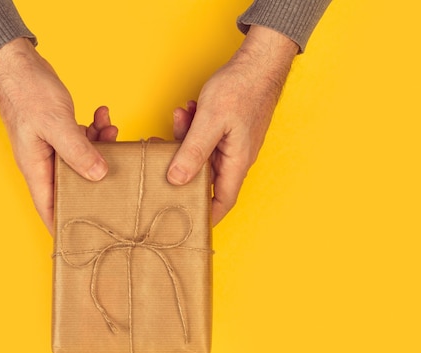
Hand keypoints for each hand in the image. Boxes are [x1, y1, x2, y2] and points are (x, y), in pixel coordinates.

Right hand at [0, 38, 116, 233]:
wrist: (16, 61)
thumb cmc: (27, 92)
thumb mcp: (56, 123)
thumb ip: (78, 150)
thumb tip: (99, 175)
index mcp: (36, 168)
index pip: (48, 208)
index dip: (63, 227)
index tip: (81, 242)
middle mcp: (43, 161)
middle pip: (71, 185)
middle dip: (95, 182)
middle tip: (118, 178)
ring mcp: (51, 146)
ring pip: (81, 160)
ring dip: (99, 149)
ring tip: (112, 132)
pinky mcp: (58, 131)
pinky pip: (81, 139)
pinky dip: (94, 131)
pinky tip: (103, 117)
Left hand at [168, 25, 298, 224]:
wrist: (258, 61)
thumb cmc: (241, 88)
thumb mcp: (210, 121)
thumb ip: (193, 152)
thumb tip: (176, 180)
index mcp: (236, 162)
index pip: (222, 201)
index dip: (205, 215)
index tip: (186, 223)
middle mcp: (235, 157)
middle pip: (204, 176)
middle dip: (182, 166)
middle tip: (162, 151)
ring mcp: (231, 143)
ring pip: (201, 154)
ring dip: (185, 140)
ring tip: (180, 118)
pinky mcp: (226, 130)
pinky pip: (203, 137)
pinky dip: (191, 127)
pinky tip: (187, 111)